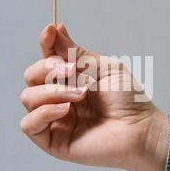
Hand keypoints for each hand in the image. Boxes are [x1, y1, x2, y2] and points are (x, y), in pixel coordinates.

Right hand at [20, 24, 168, 170]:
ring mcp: (54, 120)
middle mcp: (58, 99)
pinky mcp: (52, 141)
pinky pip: (28, 125)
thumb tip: (55, 28)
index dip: (45, 44)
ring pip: (28, 98)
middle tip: (74, 71)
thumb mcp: (103, 66)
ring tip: (80, 94)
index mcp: (70, 81)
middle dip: (48, 68)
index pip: (45, 60)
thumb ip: (75, 51)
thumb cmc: (128, 100)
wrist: (141, 128)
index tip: (50, 31)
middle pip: (31, 76)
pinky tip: (65, 110)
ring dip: (52, 91)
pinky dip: (43, 112)